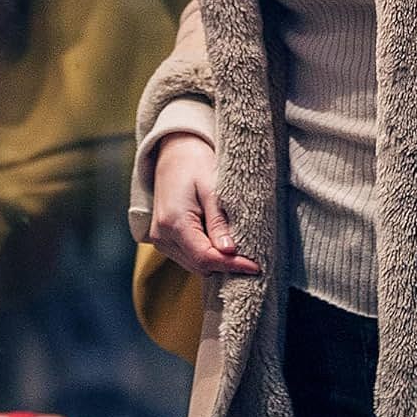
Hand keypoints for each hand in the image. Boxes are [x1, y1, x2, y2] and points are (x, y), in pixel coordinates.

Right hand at [149, 133, 259, 276]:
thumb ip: (218, 221)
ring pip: (195, 265)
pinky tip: (217, 236)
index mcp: (173, 222)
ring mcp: (160, 239)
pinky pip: (188, 257)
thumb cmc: (195, 162)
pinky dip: (205, 252)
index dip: (232, 265)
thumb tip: (229, 252)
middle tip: (250, 251)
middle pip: (200, 265)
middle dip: (225, 262)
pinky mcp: (163, 239)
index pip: (205, 257)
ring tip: (232, 238)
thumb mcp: (212, 187)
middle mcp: (162, 235)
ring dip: (215, 258)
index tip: (256, 266)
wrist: (175, 150)